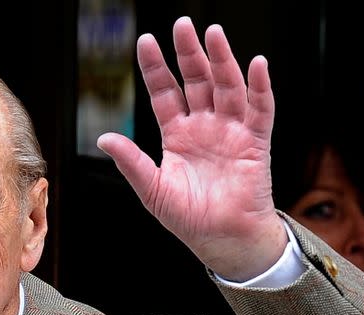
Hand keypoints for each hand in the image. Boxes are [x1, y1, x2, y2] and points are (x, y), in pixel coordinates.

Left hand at [97, 16, 286, 280]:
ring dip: (221, 60)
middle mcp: (204, 127)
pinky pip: (260, 110)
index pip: (164, 92)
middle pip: (196, 81)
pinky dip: (260, 87)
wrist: (222, 240)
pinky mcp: (255, 142)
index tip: (145, 41)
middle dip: (189, 53)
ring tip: (213, 34)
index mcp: (177, 135)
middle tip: (182, 25)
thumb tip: (103, 139)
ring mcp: (230, 131)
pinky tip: (256, 65)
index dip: (155, 68)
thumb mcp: (152, 189)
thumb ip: (131, 162)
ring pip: (226, 87)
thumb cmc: (188, 218)